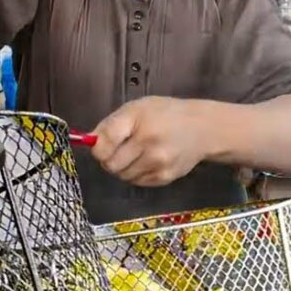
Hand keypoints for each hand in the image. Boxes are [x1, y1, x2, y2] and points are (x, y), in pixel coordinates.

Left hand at [90, 97, 215, 186]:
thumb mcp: (136, 108)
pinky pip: (136, 182)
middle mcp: (149, 142)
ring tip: (134, 154)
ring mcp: (158, 162)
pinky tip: (146, 161)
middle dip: (108, 159)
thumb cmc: (165, 114)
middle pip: (110, 164)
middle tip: (117, 151)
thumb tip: (88, 141)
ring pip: (122, 175)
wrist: (203, 129)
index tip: (100, 146)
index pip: (104, 142)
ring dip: (121, 168)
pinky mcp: (165, 177)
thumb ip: (110, 125)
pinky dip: (135, 174)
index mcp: (138, 120)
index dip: (97, 147)